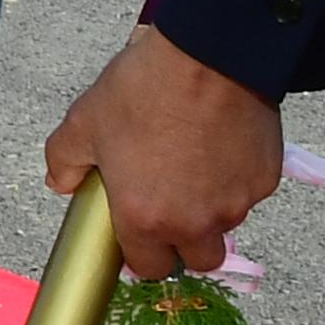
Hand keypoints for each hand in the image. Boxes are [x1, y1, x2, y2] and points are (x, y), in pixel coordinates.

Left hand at [44, 26, 291, 281]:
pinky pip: (249, 192)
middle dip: (186, 242)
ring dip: (211, 207)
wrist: (207, 56)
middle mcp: (194, 223)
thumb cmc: (141, 90)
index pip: (150, 268)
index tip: (139, 229)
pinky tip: (221, 143)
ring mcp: (235, 203)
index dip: (143, 253)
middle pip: (198, 259)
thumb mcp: (84, 121)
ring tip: (195, 161)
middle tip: (172, 202)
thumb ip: (64, 161)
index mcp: (145, 219)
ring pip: (225, 223)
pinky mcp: (265, 180)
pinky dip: (235, 178)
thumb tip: (59, 183)